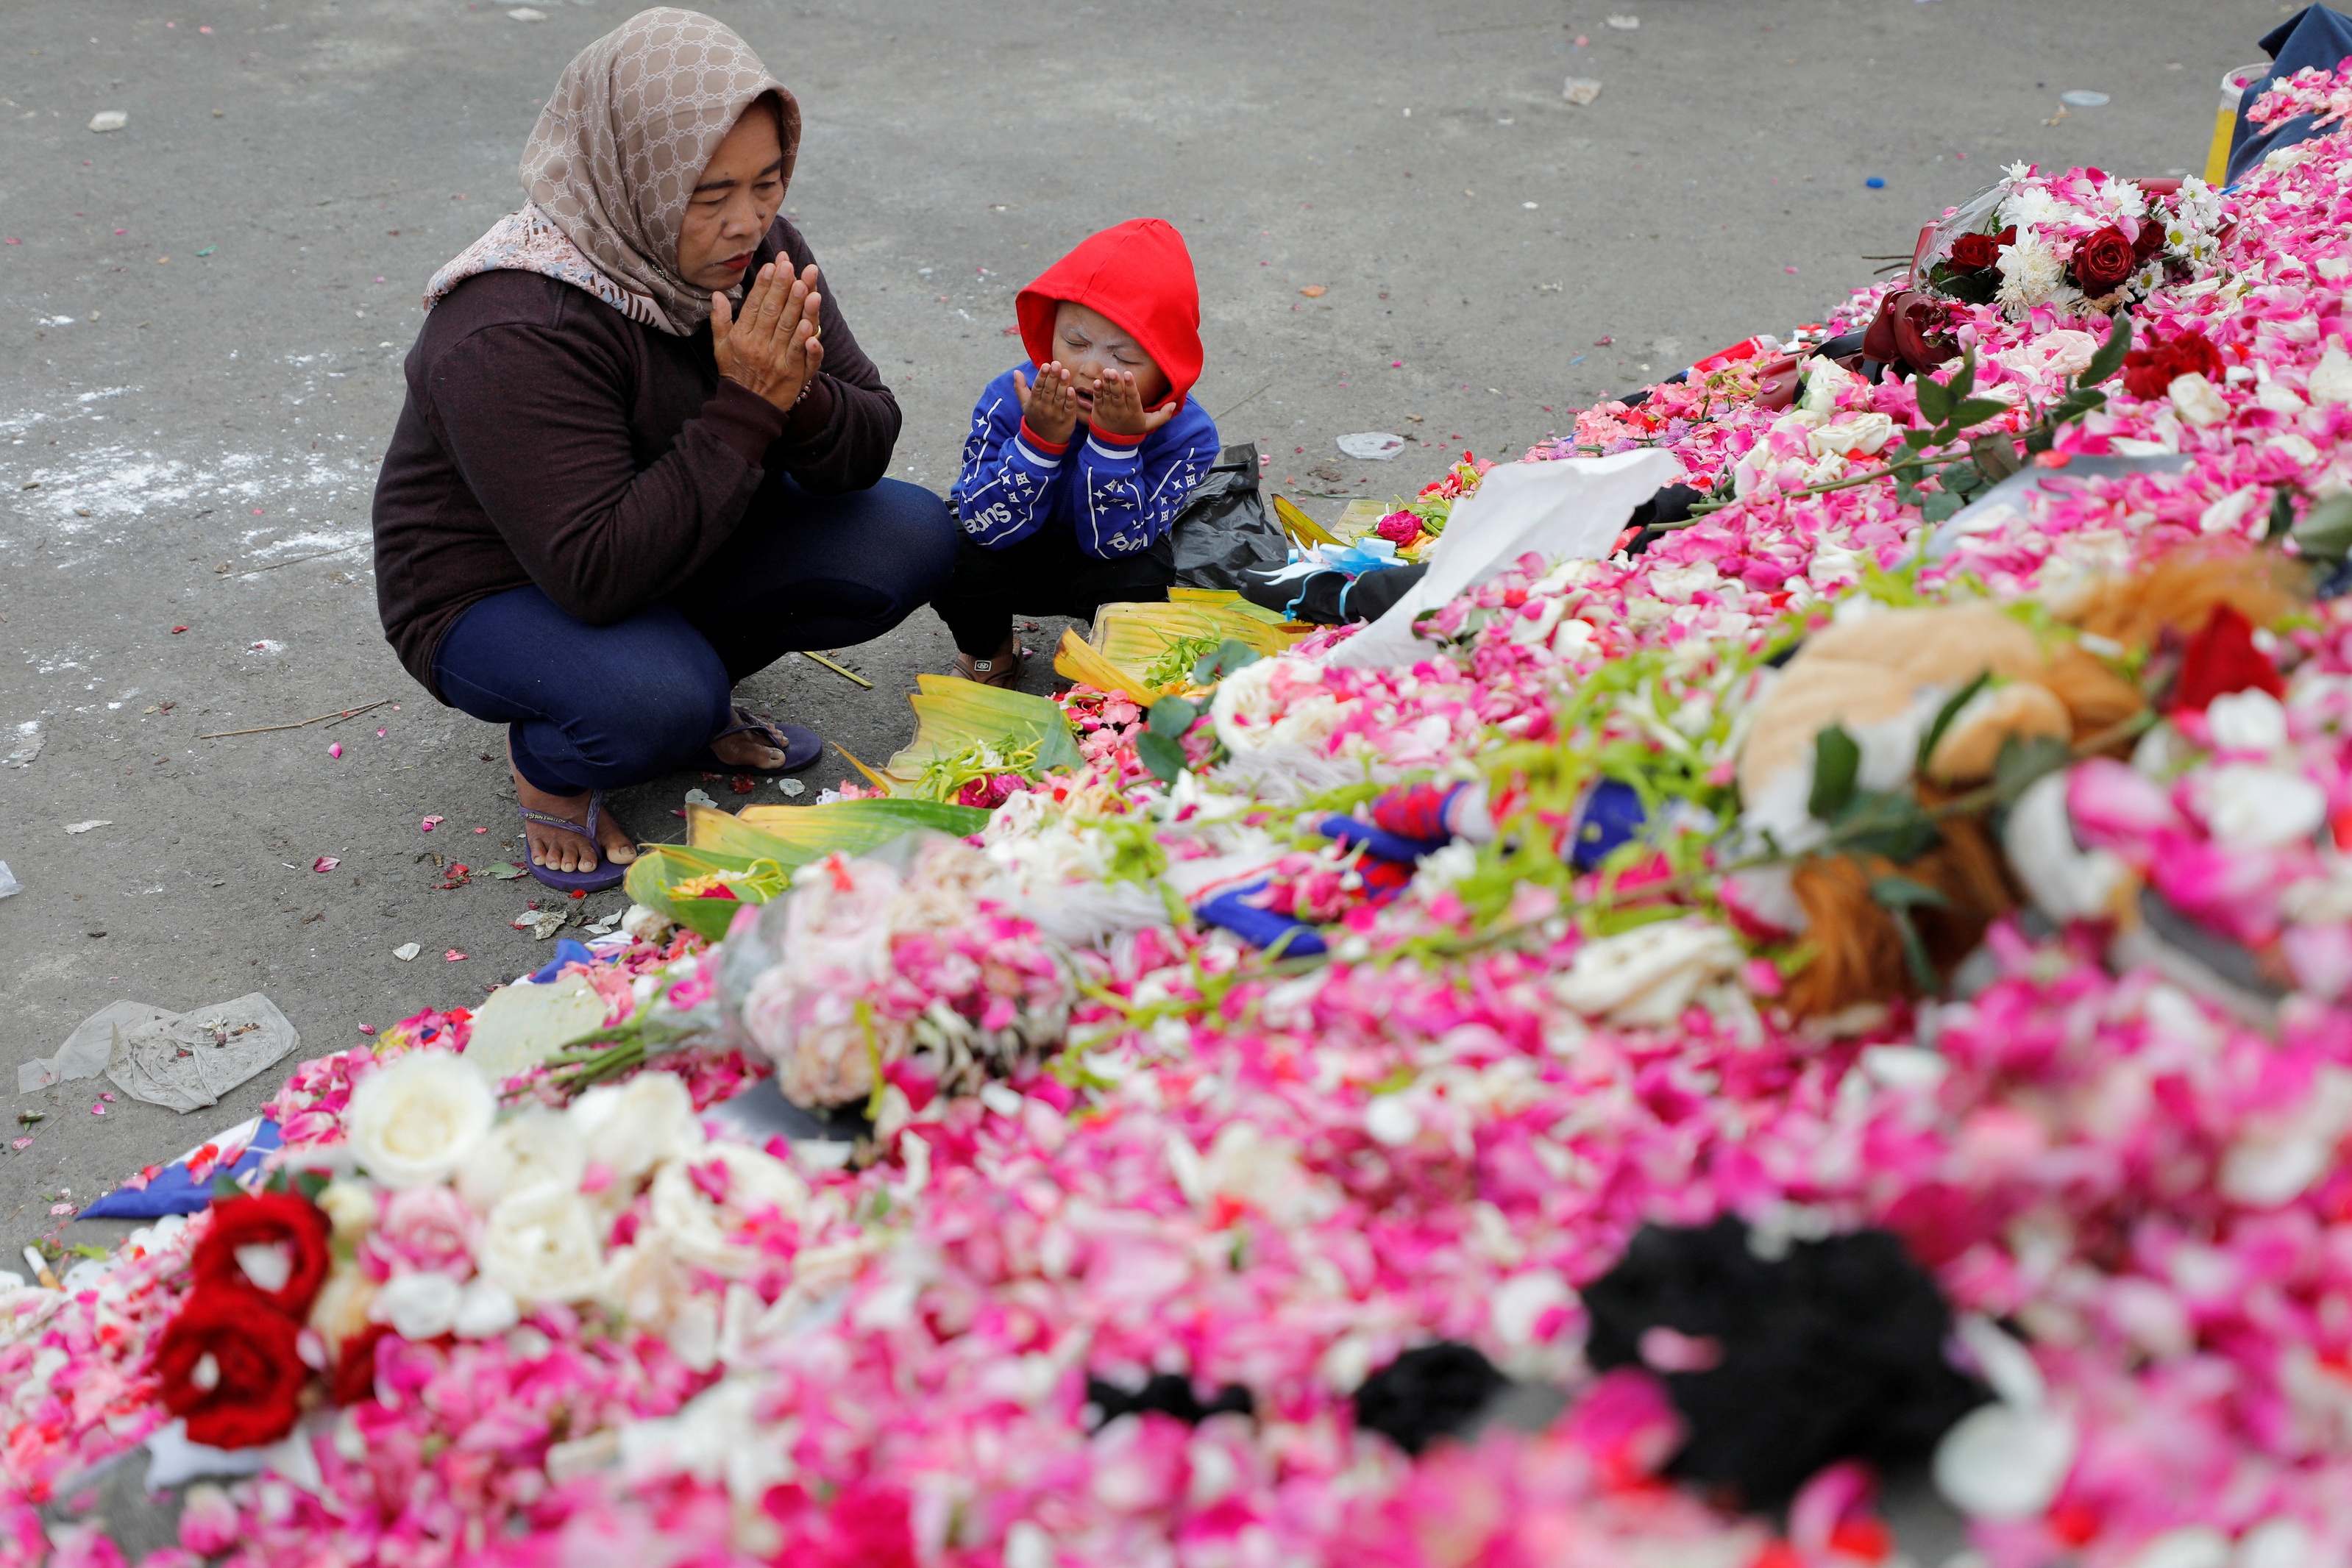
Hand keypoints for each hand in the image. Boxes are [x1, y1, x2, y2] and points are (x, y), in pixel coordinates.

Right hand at [712, 261, 824, 414]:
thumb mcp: (721, 347)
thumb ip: (720, 320)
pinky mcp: (791, 372)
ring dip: (797, 306)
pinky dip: (804, 338)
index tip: (772, 265)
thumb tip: (717, 294)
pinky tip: (809, 323)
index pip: (755, 305)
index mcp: (741, 336)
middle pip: (772, 312)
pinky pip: (798, 352)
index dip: (764, 285)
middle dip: (782, 287)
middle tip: (790, 265)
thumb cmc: (736, 372)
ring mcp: (775, 359)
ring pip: (787, 328)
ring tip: (805, 284)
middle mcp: (757, 345)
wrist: (747, 409)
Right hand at [1013, 361, 1078, 445]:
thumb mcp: (1025, 405)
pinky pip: (1068, 408)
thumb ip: (1020, 388)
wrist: (1045, 441)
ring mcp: (1056, 414)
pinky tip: (1072, 389)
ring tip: (1065, 372)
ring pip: (1059, 398)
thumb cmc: (1036, 418)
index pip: (1038, 387)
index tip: (1045, 365)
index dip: (1041, 376)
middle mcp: (1044, 408)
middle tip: (1056, 364)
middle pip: (1048, 391)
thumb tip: (1016, 371)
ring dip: (1062, 385)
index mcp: (1034, 403)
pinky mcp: (1067, 420)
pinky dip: (1070, 400)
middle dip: (1052, 377)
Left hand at [1085, 369, 1178, 437]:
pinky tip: (1097, 382)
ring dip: (1107, 383)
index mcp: (1134, 413)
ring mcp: (1108, 411)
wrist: (1113, 442)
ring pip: (1108, 395)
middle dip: (1116, 383)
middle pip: (1118, 395)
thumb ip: (1163, 415)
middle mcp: (1121, 412)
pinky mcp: (1098, 411)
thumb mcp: (1150, 424)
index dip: (1131, 386)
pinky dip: (1097, 391)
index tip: (1128, 374)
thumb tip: (1174, 404)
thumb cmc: (1133, 428)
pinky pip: (1098, 399)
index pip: (1133, 398)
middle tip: (1114, 371)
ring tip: (1107, 372)